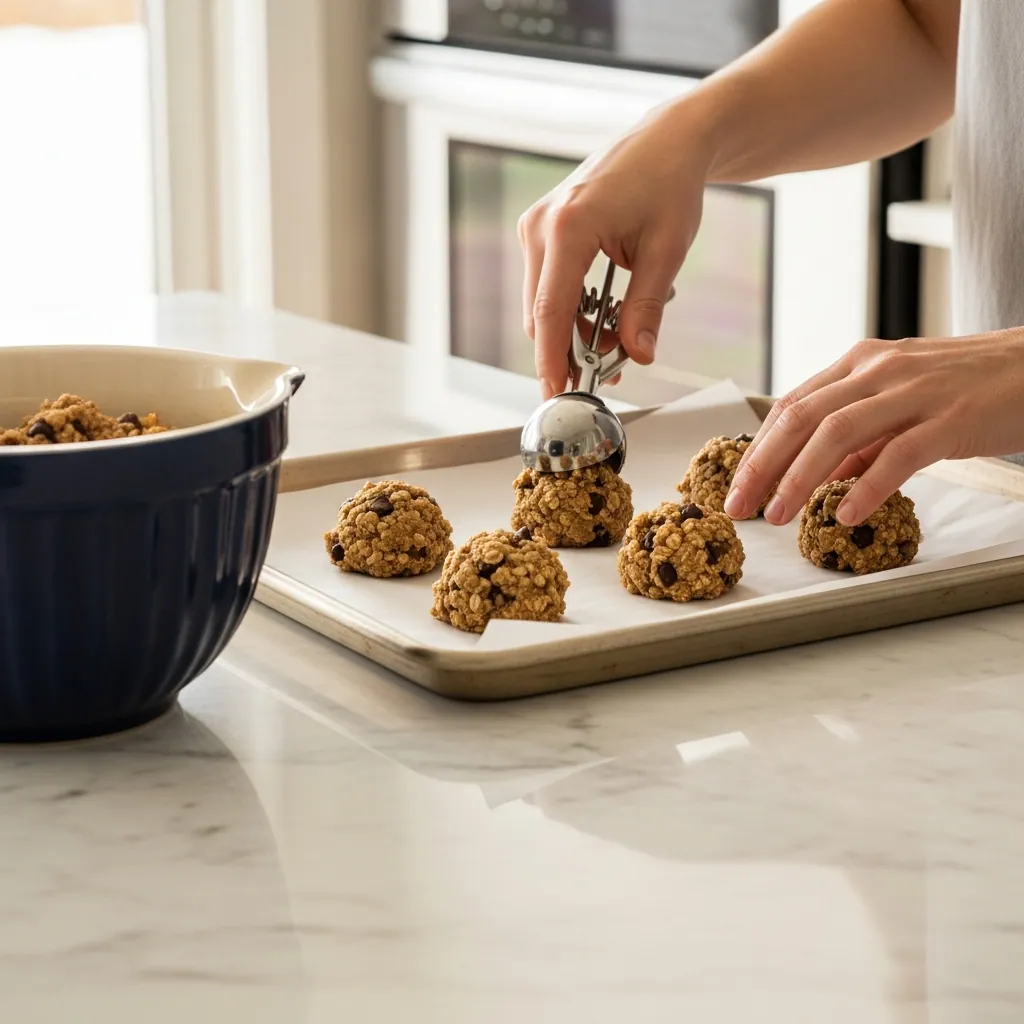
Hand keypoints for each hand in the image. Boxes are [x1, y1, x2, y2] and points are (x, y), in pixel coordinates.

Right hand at [518, 102, 712, 398]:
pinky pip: (547, 285)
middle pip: (540, 314)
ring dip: (570, 332)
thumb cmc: (670, 183)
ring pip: (541, 304)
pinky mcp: (541, 230)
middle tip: (606, 374)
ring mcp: (536, 227)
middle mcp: (541, 225)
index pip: (551, 310)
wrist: (666, 139)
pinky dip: (570, 310)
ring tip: (614, 347)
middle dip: (567, 352)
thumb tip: (637, 355)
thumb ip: (646, 307)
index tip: (557, 395)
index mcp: (569, 226)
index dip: (551, 360)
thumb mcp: (666, 251)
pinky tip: (602, 319)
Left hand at [724, 328, 1023, 525]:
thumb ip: (863, 438)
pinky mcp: (952, 418)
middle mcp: (879, 370)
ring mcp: (915, 391)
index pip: (791, 406)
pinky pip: (898, 455)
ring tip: (776, 516)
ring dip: (798, 478)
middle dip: (761, 466)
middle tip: (738, 507)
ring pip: (837, 433)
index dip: (757, 448)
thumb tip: (823, 477)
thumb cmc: (974, 389)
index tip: (735, 485)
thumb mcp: (904, 404)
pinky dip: (866, 487)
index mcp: (861, 364)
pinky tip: (844, 515)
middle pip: (801, 418)